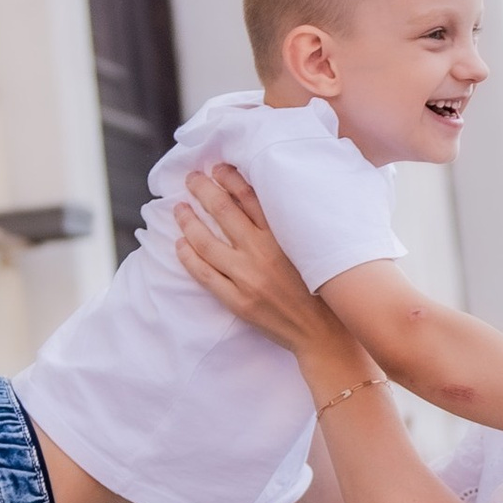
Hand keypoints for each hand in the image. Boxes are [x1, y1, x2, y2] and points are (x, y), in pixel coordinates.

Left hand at [176, 166, 345, 359]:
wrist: (323, 334)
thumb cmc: (323, 291)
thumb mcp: (313, 250)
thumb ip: (292, 227)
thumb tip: (271, 201)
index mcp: (284, 237)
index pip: (250, 197)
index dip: (230, 179)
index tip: (218, 168)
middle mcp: (263, 253)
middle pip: (223, 211)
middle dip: (203, 190)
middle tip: (191, 179)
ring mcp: (247, 278)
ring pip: (206, 242)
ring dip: (189, 221)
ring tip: (179, 208)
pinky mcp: (238, 301)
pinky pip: (204, 274)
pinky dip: (189, 257)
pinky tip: (181, 244)